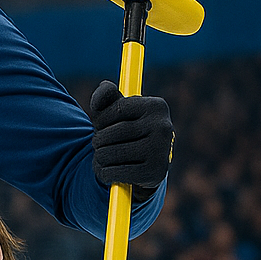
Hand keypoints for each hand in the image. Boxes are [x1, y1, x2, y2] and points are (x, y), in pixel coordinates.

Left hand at [88, 80, 172, 196]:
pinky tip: (108, 171)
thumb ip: (106, 97)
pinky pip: (115, 172)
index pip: (116, 109)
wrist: (146, 165)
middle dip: (97, 140)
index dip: (101, 120)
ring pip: (110, 153)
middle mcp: (163, 127)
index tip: (101, 126)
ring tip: (103, 157)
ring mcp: (161, 151)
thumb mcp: (116, 111)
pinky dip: (104, 173)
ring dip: (98, 158)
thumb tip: (105, 86)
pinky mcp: (155, 172)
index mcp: (157, 106)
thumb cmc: (127, 131)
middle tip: (98, 144)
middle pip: (112, 133)